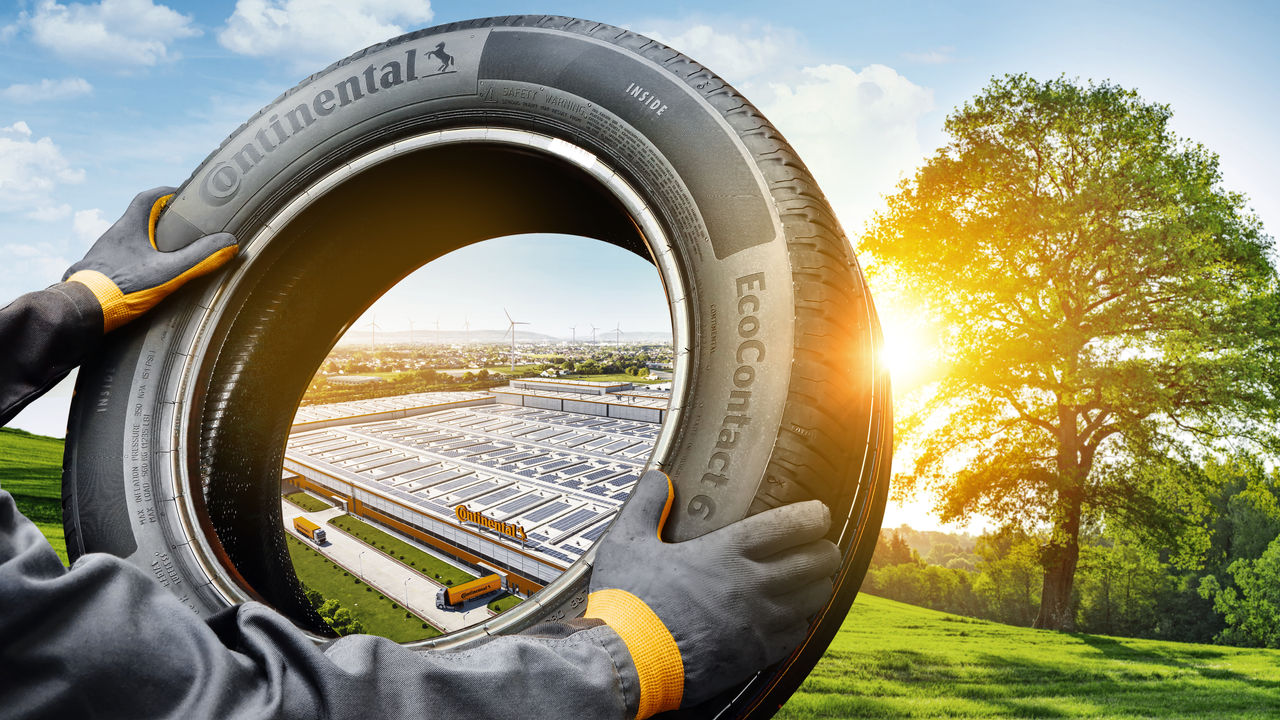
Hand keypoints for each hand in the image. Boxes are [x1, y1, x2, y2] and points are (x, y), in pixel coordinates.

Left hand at [63, 187, 237, 331]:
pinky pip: (120, 259)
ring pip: (129, 240)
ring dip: (147, 243)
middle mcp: (114, 236)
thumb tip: (229, 243)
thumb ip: (199, 258)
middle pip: (139, 219)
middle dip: (161, 221)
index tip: (183, 196)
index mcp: (130, 227)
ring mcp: (103, 253)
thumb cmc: (122, 287)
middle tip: (182, 229)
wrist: (81, 311)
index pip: (148, 198)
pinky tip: (145, 276)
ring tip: (167, 255)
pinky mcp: (97, 272)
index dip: (166, 194)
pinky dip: (135, 261)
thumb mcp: (169, 272)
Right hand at [586, 470, 839, 717]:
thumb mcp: (626, 543)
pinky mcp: (757, 655)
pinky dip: (800, 622)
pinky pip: (798, 635)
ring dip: (817, 585)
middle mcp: (751, 584)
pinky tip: (792, 616)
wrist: (628, 663)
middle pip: (813, 562)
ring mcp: (759, 622)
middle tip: (822, 546)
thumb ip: (646, 504)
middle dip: (825, 550)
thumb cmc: (627, 603)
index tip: (819, 513)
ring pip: (813, 599)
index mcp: (725, 552)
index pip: (786, 527)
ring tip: (812, 579)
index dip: (812, 517)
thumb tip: (659, 478)